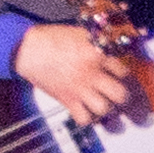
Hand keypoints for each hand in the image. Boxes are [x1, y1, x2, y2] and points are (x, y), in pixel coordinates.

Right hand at [19, 26, 145, 128]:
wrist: (28, 49)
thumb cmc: (53, 38)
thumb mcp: (82, 33)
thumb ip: (100, 43)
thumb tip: (114, 46)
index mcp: (97, 55)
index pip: (124, 71)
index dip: (125, 74)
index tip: (122, 76)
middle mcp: (91, 74)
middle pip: (120, 95)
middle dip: (123, 97)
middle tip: (120, 95)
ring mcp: (79, 89)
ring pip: (105, 109)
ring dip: (107, 109)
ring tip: (105, 104)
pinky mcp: (67, 99)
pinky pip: (84, 119)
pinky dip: (88, 119)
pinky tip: (88, 111)